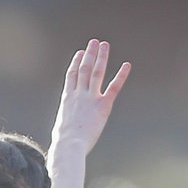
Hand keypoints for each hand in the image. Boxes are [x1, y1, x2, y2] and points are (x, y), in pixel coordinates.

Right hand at [51, 38, 130, 153]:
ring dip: (101, 57)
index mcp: (67, 98)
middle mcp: (78, 94)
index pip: (72, 75)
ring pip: (96, 72)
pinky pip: (114, 87)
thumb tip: (63, 130)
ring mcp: (90, 98)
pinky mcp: (103, 106)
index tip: (80, 53)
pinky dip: (121, 75)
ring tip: (104, 45)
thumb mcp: (60, 127)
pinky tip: (126, 65)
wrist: (69, 146)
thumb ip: (66, 121)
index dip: (76, 62)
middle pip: (84, 69)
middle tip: (94, 42)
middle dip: (89, 54)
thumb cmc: (63, 143)